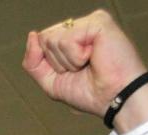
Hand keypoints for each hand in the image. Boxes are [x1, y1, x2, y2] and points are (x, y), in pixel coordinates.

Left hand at [22, 10, 147, 131]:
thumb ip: (33, 62)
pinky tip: (94, 57)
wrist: (114, 100)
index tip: (73, 73)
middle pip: (44, 38)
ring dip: (68, 61)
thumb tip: (32, 35)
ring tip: (89, 64)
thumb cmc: (90, 93)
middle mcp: (80, 27)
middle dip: (58, 63)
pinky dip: (76, 56)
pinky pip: (67, 39)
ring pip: (53, 39)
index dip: (50, 63)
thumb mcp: (51, 82)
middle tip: (82, 69)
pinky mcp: (98, 22)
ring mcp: (89, 22)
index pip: (41, 42)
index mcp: (71, 38)